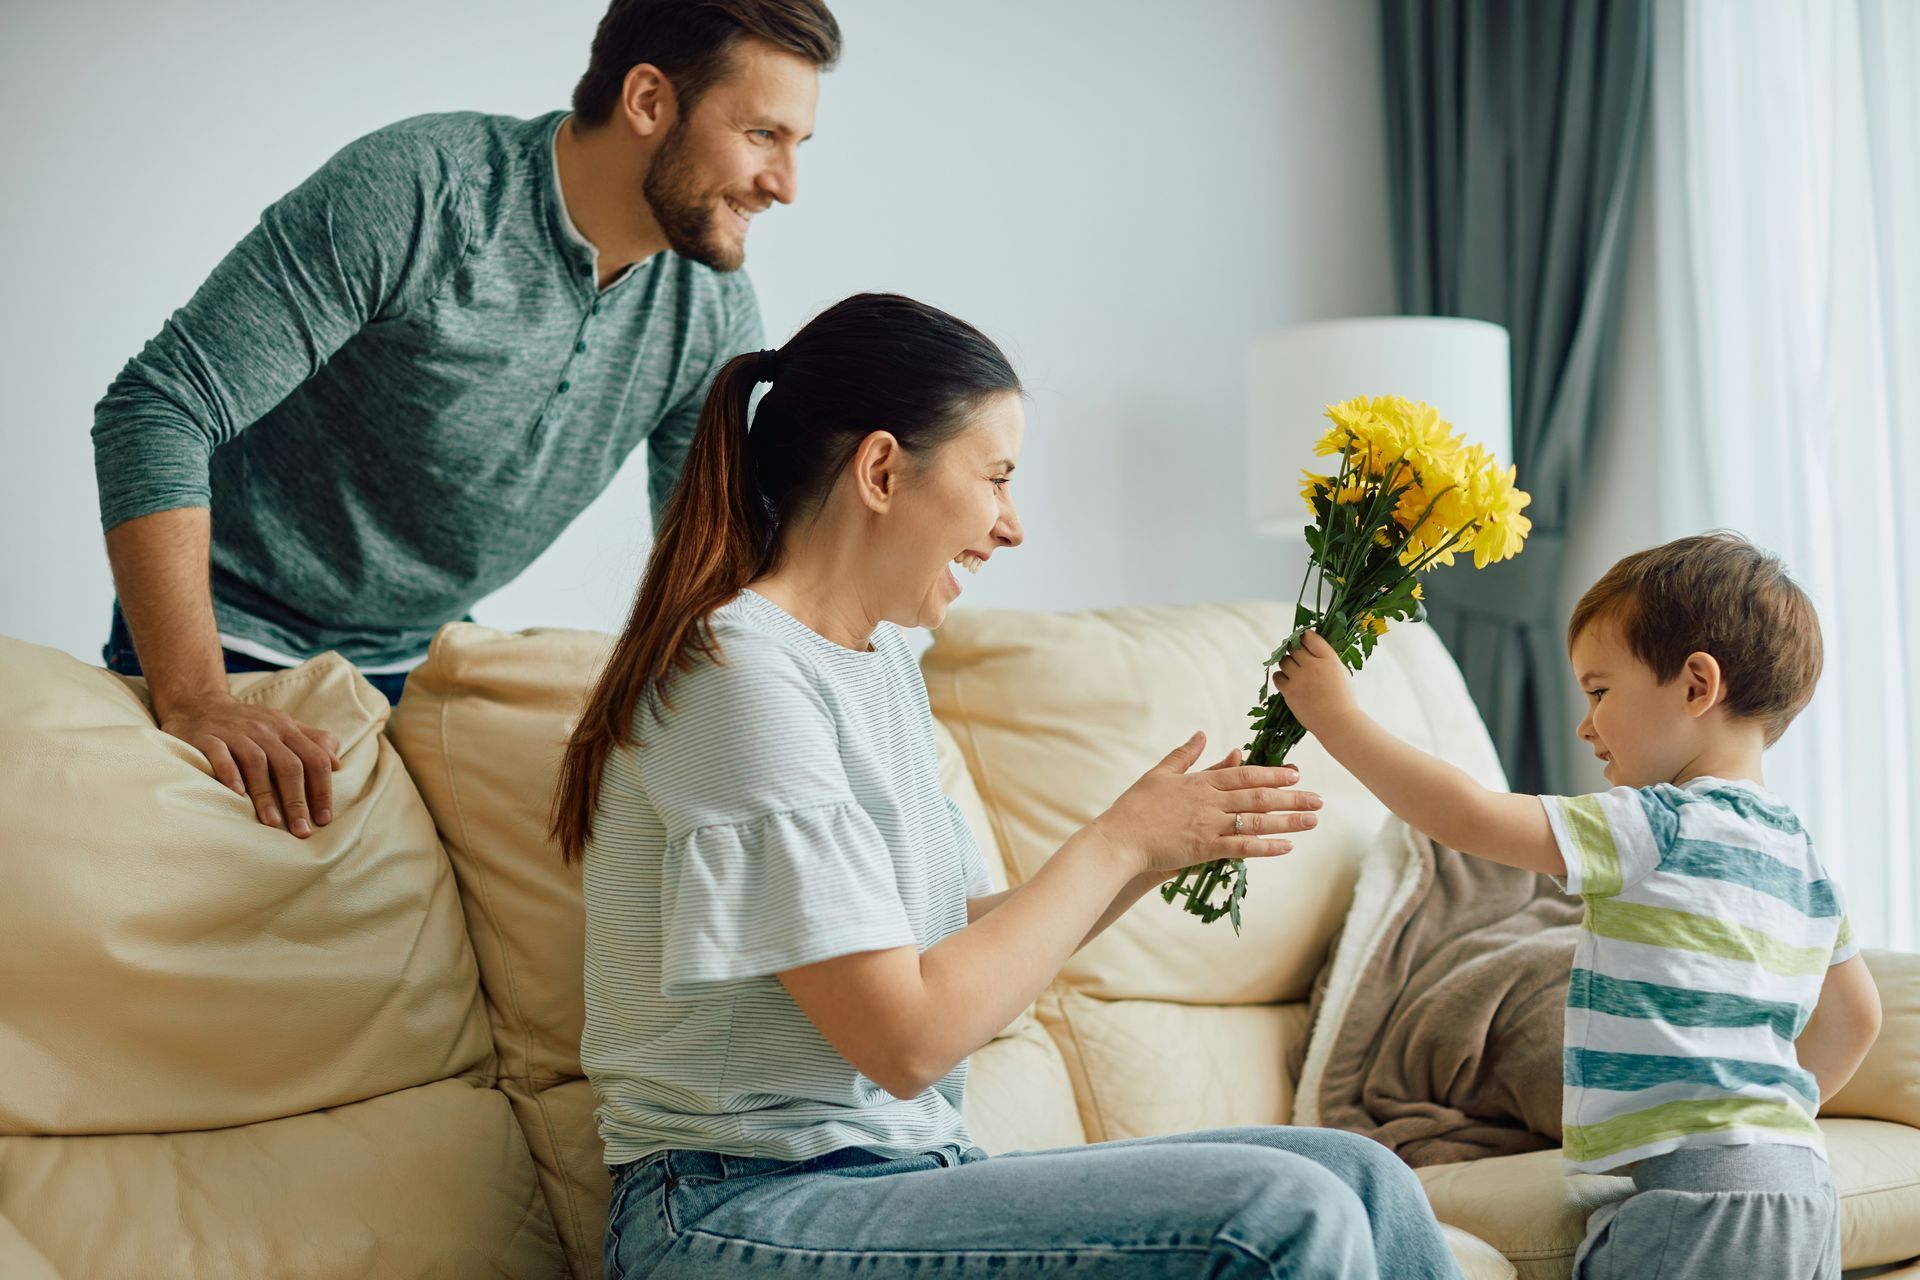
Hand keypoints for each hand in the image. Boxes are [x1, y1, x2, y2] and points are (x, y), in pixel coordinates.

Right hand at [158, 692, 341, 836]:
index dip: (322, 790)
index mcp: (286, 729)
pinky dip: (229, 773)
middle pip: (289, 765)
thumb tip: (337, 764)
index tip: (324, 819)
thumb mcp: (283, 726)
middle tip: (302, 830)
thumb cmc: (248, 724)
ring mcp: (235, 732)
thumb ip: (311, 742)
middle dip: (297, 800)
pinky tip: (237, 794)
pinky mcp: (206, 737)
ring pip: (257, 762)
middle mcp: (264, 729)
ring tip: (272, 822)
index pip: (314, 759)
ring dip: (266, 794)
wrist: (198, 705)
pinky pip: (220, 754)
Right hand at [1092, 732, 1321, 877]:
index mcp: (1200, 782)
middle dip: (1292, 797)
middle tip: (1319, 798)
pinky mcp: (1204, 849)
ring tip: (1313, 820)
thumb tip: (1203, 734)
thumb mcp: (1159, 773)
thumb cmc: (1135, 806)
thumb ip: (1184, 755)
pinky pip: (1241, 847)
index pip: (1245, 775)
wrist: (1119, 839)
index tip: (1296, 774)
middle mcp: (1209, 801)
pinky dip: (1266, 846)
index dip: (1273, 774)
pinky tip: (1287, 847)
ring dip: (1288, 820)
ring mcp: (1209, 825)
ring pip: (1257, 821)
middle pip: (1259, 797)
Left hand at [1270, 630, 1357, 732]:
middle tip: (1294, 654)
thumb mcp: (1342, 672)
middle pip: (1294, 648)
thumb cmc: (1343, 699)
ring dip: (1286, 662)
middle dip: (1293, 649)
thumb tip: (1313, 649)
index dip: (1304, 636)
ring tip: (1292, 669)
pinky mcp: (1289, 691)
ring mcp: (1299, 678)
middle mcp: (1313, 666)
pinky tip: (1286, 679)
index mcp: (1329, 660)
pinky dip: (1280, 676)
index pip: (1311, 638)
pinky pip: (1277, 676)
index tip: (1302, 639)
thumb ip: (1328, 659)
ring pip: (1284, 661)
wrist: (1337, 722)